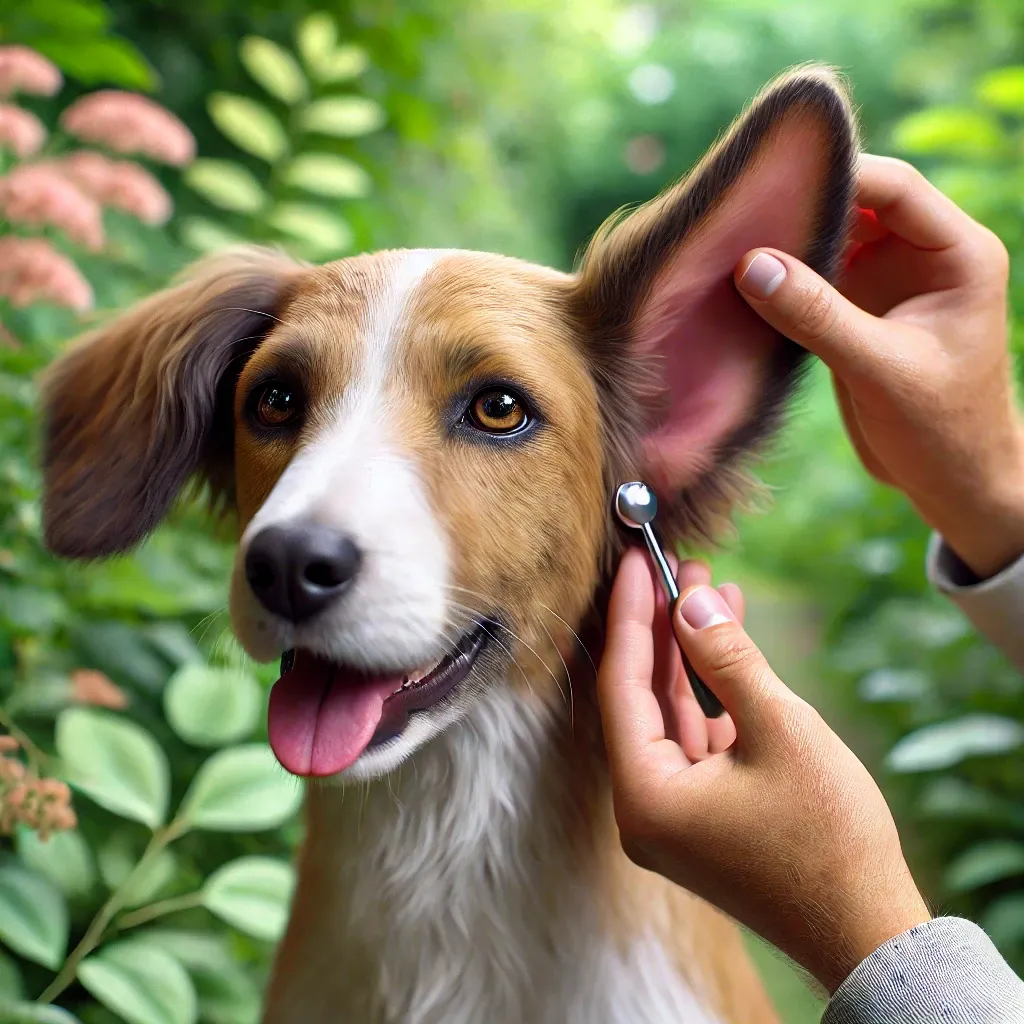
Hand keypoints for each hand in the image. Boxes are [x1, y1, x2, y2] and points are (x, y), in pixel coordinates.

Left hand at [597, 548, 930, 993]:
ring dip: (689, 654)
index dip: (629, 616)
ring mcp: (673, 813)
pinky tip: (727, 643)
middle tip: (675, 568)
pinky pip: (694, 738)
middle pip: (640, 696)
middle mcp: (644, 808)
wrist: (869, 931)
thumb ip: (726, 659)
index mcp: (644, 796)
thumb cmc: (827, 836)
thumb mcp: (779, 729)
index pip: (621, 684)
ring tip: (708, 589)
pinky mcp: (703, 815)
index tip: (635, 562)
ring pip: (669, 713)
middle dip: (661, 628)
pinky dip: (710, 692)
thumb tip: (690, 601)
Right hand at [735, 153, 1023, 578]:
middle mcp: (923, 256)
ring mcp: (887, 282)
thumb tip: (752, 264)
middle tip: (740, 206)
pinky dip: (781, 278)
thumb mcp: (880, 369)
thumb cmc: (942, 429)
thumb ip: (818, 315)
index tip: (775, 179)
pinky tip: (741, 281)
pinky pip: (813, 278)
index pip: (895, 188)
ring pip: (830, 238)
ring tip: (730, 239)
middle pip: (858, 204)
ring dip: (787, 240)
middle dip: (804, 203)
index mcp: (957, 253)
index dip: (839, 176)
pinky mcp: (857, 311)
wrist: (951, 482)